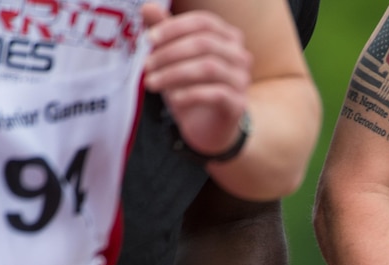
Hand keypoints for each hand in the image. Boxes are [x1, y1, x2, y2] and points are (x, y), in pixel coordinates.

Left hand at [141, 3, 250, 157]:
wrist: (209, 129)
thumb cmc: (193, 88)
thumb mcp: (174, 59)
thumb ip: (165, 33)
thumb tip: (148, 7)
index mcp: (228, 38)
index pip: (203, 22)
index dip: (175, 27)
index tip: (150, 39)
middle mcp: (240, 56)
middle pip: (204, 43)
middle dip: (170, 53)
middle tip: (147, 66)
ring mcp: (242, 80)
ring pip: (208, 68)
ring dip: (174, 74)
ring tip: (152, 83)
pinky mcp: (238, 105)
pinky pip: (215, 94)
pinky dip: (190, 94)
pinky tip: (173, 99)